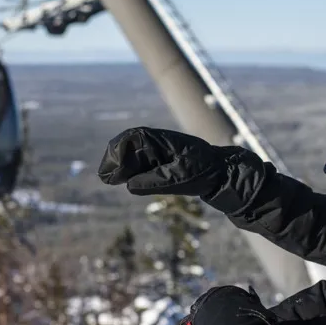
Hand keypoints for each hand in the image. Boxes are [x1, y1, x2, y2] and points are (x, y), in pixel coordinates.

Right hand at [98, 127, 225, 197]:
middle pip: (128, 146)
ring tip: (109, 179)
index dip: (118, 153)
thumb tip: (129, 185)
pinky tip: (122, 180)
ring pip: (132, 155)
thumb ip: (156, 181)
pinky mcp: (160, 162)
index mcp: (162, 140)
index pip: (133, 139)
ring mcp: (158, 151)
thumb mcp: (180, 177)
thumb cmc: (203, 171)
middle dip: (114, 160)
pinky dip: (129, 170)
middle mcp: (157, 143)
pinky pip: (139, 163)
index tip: (111, 171)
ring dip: (120, 165)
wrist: (221, 173)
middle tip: (105, 178)